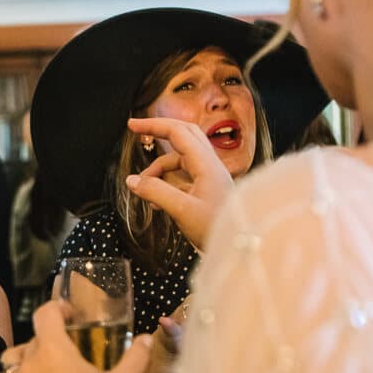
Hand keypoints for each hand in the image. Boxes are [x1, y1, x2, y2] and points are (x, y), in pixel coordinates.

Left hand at [0, 301, 150, 372]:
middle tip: (69, 356)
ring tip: (42, 372)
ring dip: (24, 363)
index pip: (46, 314)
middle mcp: (27, 367)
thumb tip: (147, 338)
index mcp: (54, 352)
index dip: (57, 308)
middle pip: (32, 341)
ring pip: (9, 364)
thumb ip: (137, 357)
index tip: (69, 315)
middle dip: (49, 342)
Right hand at [125, 117, 233, 249]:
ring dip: (159, 169)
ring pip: (179, 159)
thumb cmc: (217, 229)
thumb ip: (155, 192)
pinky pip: (183, 175)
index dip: (153, 125)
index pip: (177, 132)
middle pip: (183, 136)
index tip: (132, 125)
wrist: (241, 247)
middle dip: (159, 133)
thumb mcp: (182, 211)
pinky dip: (167, 182)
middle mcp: (209, 165)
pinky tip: (159, 202)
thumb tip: (132, 180)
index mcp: (206, 164)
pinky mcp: (208, 189)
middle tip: (137, 132)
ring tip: (146, 191)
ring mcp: (210, 176)